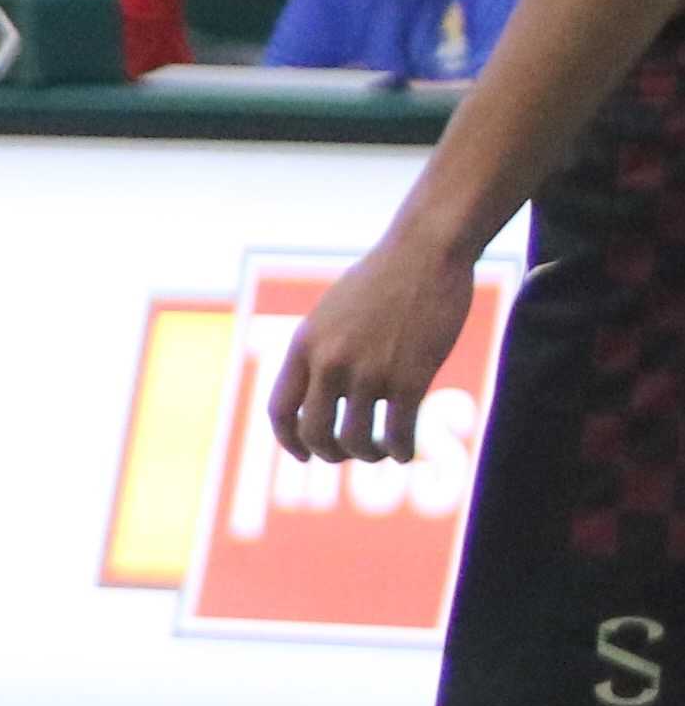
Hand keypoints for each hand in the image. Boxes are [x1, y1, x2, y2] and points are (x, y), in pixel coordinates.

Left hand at [271, 237, 481, 464]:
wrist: (426, 251)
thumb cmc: (381, 280)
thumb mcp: (330, 314)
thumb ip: (318, 352)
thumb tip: (316, 394)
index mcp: (304, 346)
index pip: (280, 411)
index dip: (289, 441)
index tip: (304, 454)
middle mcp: (329, 363)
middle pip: (315, 433)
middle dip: (330, 454)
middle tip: (349, 454)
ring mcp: (369, 372)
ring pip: (357, 440)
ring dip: (370, 455)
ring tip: (383, 451)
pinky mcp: (410, 377)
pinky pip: (399, 433)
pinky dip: (402, 450)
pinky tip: (408, 452)